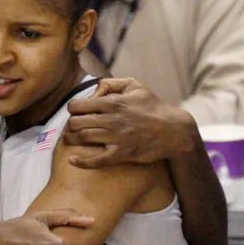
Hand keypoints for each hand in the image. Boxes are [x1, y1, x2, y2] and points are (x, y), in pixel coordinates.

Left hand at [64, 78, 196, 166]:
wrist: (173, 131)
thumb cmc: (153, 107)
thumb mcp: (136, 86)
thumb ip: (112, 83)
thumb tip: (93, 89)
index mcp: (114, 102)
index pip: (78, 106)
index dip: (72, 109)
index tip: (75, 113)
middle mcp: (113, 119)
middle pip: (76, 122)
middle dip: (70, 125)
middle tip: (71, 127)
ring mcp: (117, 137)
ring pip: (83, 138)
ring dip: (71, 139)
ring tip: (70, 139)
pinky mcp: (122, 154)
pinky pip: (96, 160)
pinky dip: (81, 161)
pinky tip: (72, 160)